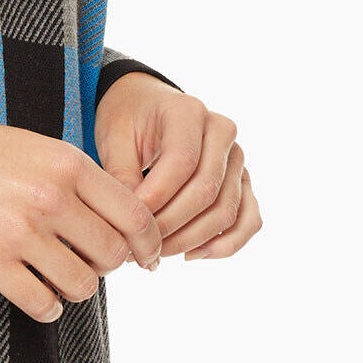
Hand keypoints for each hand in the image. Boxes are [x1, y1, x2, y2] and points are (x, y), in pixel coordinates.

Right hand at [0, 104, 164, 321]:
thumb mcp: (38, 148)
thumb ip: (80, 180)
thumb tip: (121, 225)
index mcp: (67, 163)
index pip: (134, 215)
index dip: (149, 243)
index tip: (148, 257)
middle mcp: (50, 197)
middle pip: (112, 255)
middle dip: (107, 266)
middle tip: (91, 262)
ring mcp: (20, 232)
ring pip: (82, 285)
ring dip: (77, 288)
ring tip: (60, 276)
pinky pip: (42, 304)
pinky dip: (48, 307)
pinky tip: (38, 293)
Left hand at [95, 74, 261, 261]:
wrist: (145, 107)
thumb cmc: (128, 121)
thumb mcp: (114, 139)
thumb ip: (121, 176)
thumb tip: (133, 225)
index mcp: (188, 111)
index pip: (183, 162)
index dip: (157, 198)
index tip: (129, 221)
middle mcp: (221, 131)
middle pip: (206, 190)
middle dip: (171, 226)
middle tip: (138, 246)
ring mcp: (236, 158)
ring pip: (226, 210)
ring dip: (191, 240)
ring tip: (156, 252)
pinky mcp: (242, 182)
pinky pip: (247, 220)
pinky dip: (224, 244)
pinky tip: (190, 255)